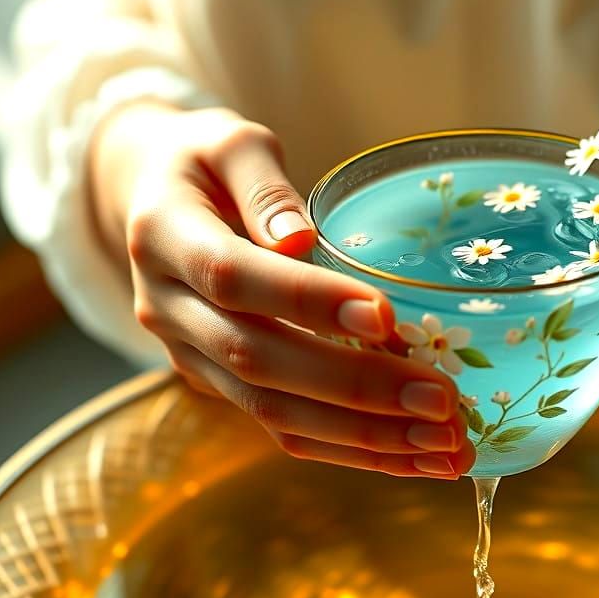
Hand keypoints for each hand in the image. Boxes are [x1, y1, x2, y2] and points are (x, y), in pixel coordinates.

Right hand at [90, 103, 474, 478]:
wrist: (152, 201)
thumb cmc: (205, 161)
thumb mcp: (229, 142)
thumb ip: (261, 182)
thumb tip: (298, 237)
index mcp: (165, 237)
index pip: (234, 277)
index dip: (307, 301)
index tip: (384, 317)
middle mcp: (169, 308)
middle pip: (259, 361)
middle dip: (356, 388)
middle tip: (441, 402)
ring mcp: (191, 355)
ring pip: (272, 412)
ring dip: (364, 438)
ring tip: (446, 449)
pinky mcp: (220, 382)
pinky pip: (282, 426)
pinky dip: (350, 448)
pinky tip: (412, 456)